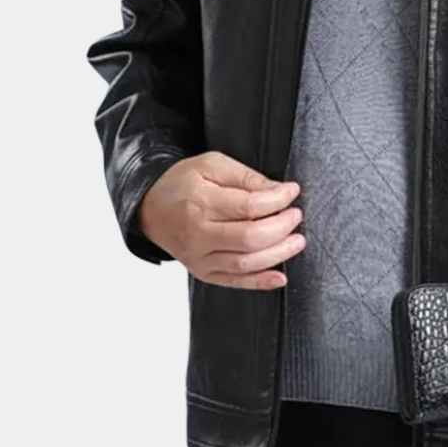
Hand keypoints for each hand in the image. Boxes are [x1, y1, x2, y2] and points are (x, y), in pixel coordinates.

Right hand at [138, 151, 305, 289]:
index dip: (278, 200)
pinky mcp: (204, 273)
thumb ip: (246, 176)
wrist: (150, 209)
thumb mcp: (211, 165)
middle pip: (250, 238)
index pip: (249, 206)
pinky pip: (235, 281)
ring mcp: (200, 258)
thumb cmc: (182, 184)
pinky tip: (280, 276)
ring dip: (279, 254)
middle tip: (296, 216)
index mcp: (201, 203)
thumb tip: (277, 189)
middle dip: (282, 227)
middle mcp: (199, 234)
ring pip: (246, 263)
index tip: (292, 191)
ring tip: (297, 241)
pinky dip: (261, 282)